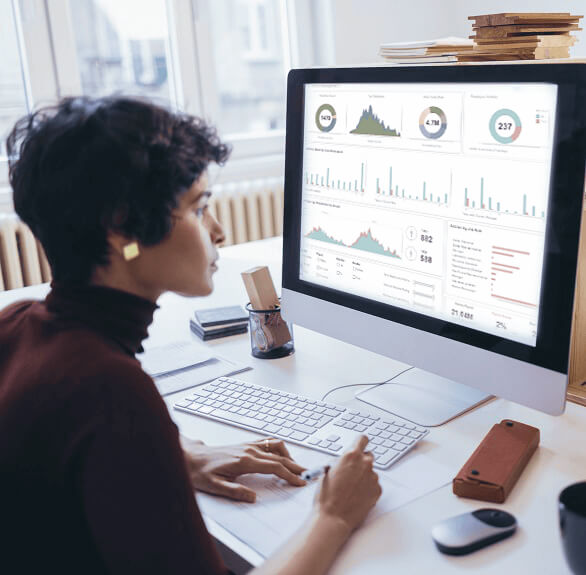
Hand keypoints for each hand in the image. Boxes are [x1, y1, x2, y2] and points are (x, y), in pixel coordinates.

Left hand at [180, 436, 306, 501]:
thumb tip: (253, 497)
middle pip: (279, 457)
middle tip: (308, 475)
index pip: (274, 467)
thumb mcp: (215, 487)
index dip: (290, 475)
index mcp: (245, 461)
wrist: (192, 458)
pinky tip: (281, 456)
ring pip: (276, 446)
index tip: (300, 482)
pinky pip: (268, 442)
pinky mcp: (246, 444)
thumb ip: (235, 492)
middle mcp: (249, 450)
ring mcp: (248, 445)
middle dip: (295, 466)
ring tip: (295, 468)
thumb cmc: (202, 472)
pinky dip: (279, 448)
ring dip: (288, 455)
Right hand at [315, 435, 381, 533]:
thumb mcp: (328, 471)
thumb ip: (340, 462)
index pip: (363, 439)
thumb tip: (344, 461)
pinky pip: (373, 485)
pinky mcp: (378, 490)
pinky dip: (367, 488)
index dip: (360, 443)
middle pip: (368, 455)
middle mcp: (365, 464)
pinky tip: (356, 496)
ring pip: (370, 472)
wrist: (333, 517)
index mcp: (351, 456)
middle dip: (361, 461)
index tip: (359, 446)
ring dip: (363, 477)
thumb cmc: (327, 496)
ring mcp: (373, 477)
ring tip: (350, 489)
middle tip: (351, 472)